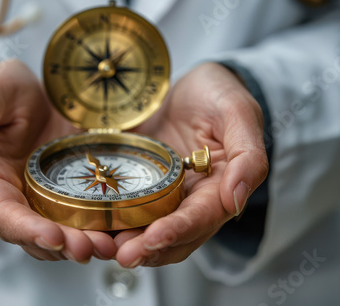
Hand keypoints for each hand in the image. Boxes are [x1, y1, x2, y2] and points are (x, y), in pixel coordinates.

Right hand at [0, 60, 116, 262]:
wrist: (35, 97)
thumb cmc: (9, 94)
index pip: (2, 214)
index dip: (26, 230)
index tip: (53, 237)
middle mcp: (15, 198)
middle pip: (34, 235)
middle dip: (61, 246)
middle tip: (89, 249)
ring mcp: (43, 201)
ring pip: (60, 235)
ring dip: (83, 245)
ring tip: (109, 247)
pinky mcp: (68, 198)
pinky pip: (82, 221)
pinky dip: (100, 230)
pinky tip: (121, 233)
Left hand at [114, 62, 268, 267]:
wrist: (189, 86)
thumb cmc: (218, 95)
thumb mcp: (238, 112)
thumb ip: (247, 155)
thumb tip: (237, 200)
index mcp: (219, 187)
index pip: (202, 217)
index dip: (179, 230)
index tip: (154, 237)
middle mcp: (191, 198)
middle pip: (173, 236)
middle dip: (149, 248)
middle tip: (123, 254)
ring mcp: (164, 194)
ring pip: (148, 230)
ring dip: (128, 242)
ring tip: (103, 247)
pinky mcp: (140, 185)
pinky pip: (126, 209)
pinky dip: (112, 221)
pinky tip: (92, 225)